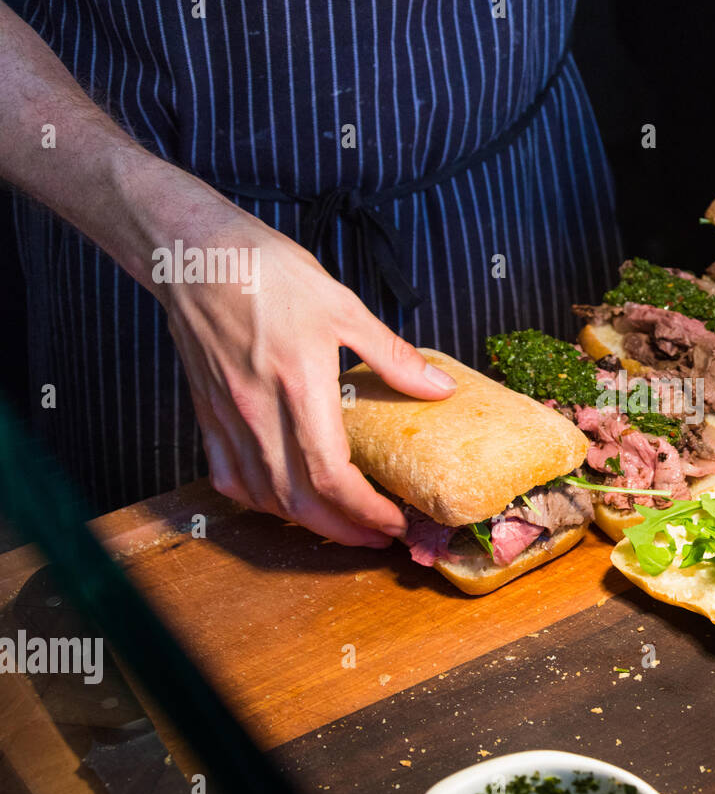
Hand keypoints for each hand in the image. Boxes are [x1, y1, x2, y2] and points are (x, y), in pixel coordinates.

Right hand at [155, 194, 455, 546]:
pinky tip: (283, 500)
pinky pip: (228, 476)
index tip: (394, 521)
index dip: (365, 511)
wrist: (196, 256)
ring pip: (264, 496)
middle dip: (343, 530)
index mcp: (299, 388)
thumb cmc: (269, 273)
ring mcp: (229, 417)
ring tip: (341, 524)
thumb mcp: (344, 307)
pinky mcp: (207, 414)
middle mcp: (259, 413)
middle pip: (299, 500)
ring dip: (305, 521)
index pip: (332, 476)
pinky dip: (259, 500)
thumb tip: (440, 389)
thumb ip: (393, 356)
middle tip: (377, 536)